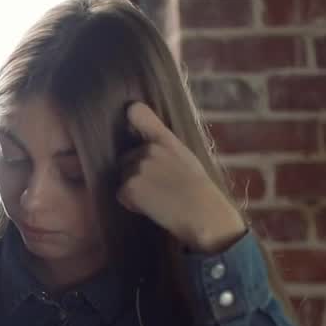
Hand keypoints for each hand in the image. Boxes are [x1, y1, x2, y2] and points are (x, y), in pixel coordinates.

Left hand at [117, 102, 246, 253]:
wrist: (205, 214)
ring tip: (159, 198)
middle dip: (136, 173)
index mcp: (165, 140)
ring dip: (134, 190)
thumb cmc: (201, 192)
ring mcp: (138, 167)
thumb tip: (148, 149)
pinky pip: (121, 195)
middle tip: (160, 188)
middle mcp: (148, 149)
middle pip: (126, 160)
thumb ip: (166, 150)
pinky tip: (153, 207)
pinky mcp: (130, 187)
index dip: (133, 113)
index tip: (129, 111)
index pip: (139, 114)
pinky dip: (132, 204)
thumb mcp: (187, 159)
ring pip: (123, 178)